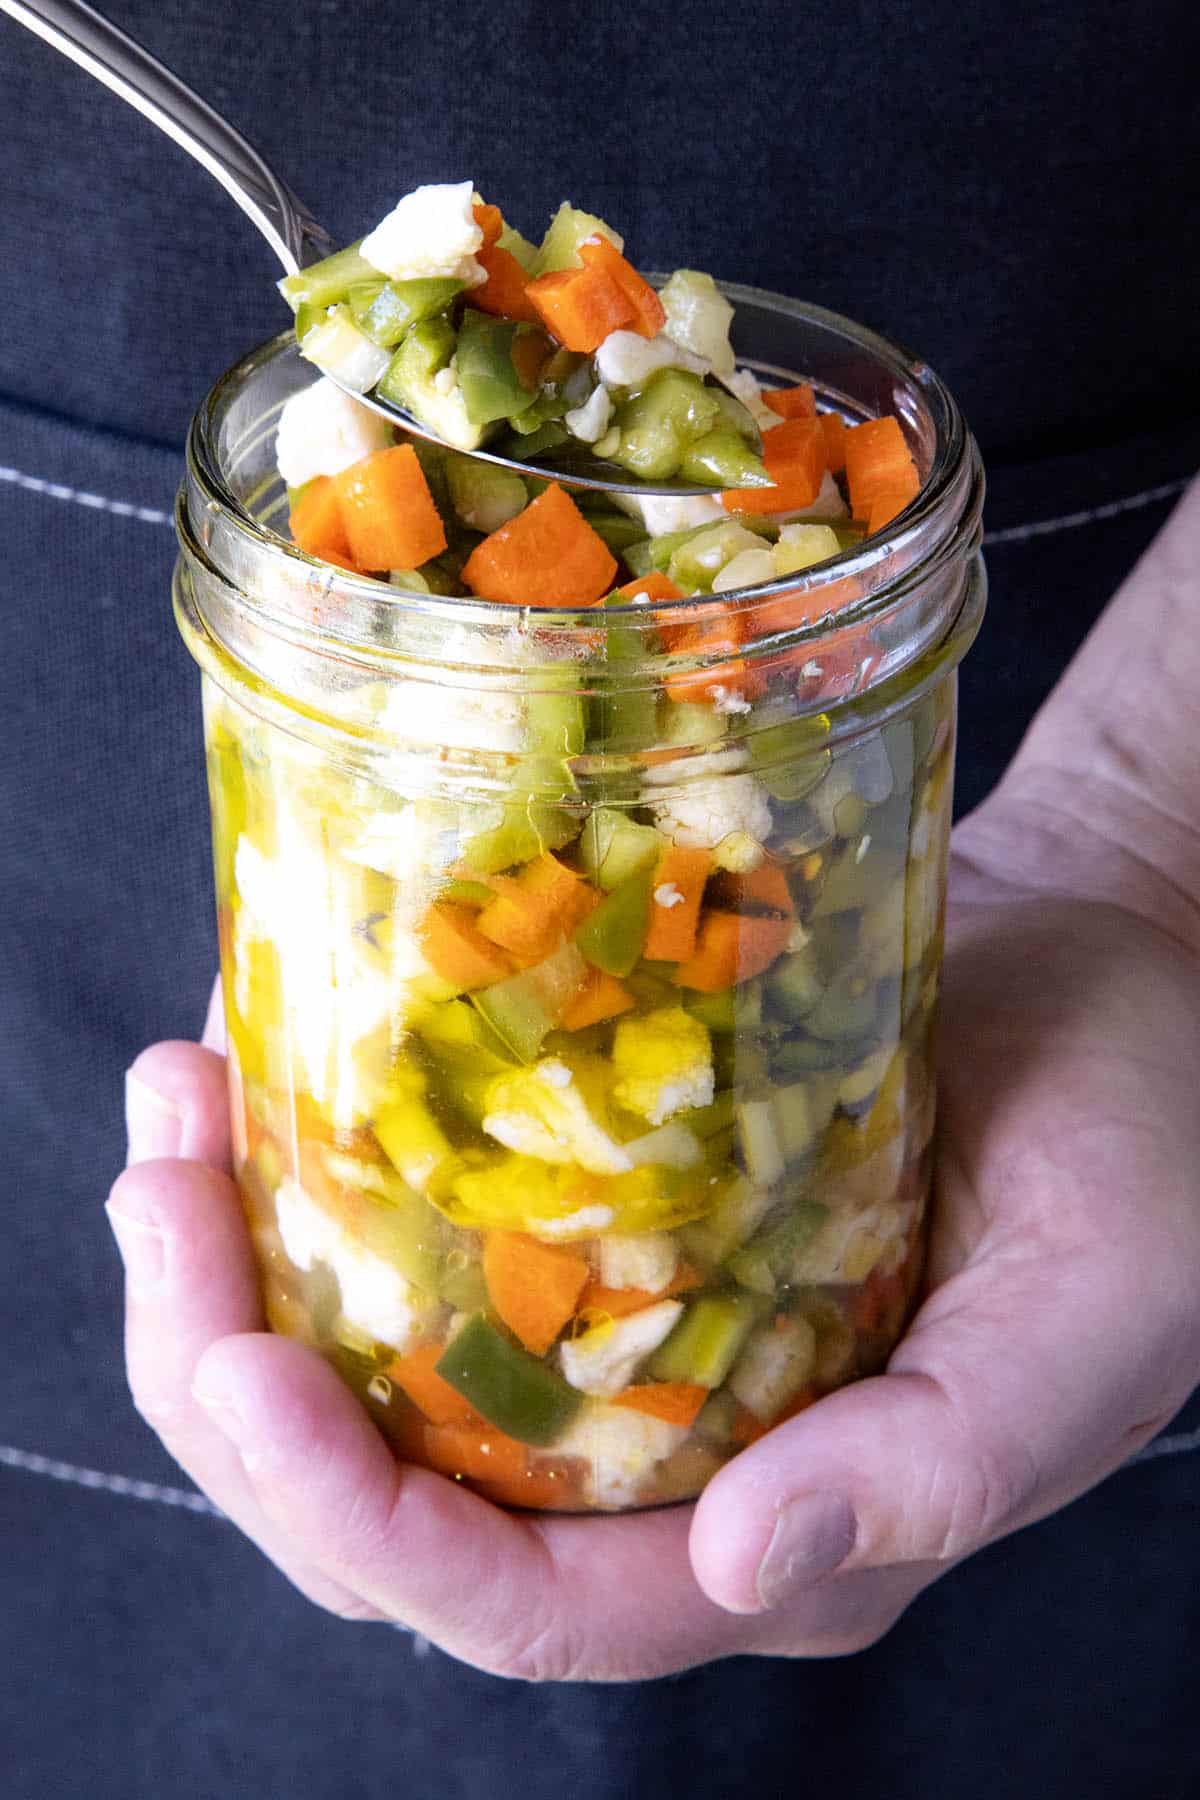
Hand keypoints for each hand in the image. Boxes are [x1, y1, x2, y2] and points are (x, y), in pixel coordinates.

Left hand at [106, 484, 1199, 1678]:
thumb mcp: (1085, 1319)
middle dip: (227, 1373)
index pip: (516, 1600)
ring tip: (169, 1108)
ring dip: (230, 1259)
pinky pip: (416, 1223)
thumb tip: (730, 1575)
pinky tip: (255, 1053)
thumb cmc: (1149, 1149)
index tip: (239, 1367)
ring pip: (365, 1365)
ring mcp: (620, 1331)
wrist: (1127, 967)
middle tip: (157, 1187)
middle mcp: (664, 1457)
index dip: (353, 1517)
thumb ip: (939, 1465)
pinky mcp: (599, 1208)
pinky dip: (311, 1156)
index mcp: (778, 1532)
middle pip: (385, 1496)